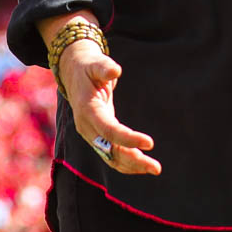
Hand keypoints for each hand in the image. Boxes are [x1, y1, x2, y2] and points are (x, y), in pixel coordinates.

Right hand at [56, 41, 160, 175]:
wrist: (74, 74)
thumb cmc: (89, 68)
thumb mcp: (96, 63)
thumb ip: (104, 67)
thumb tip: (116, 71)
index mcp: (87, 109)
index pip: (108, 130)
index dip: (128, 138)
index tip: (150, 143)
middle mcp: (86, 126)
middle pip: (110, 150)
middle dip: (133, 159)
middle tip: (157, 168)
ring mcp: (90, 134)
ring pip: (110, 157)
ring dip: (132, 165)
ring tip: (155, 169)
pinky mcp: (97, 137)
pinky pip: (110, 156)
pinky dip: (126, 163)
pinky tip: (142, 166)